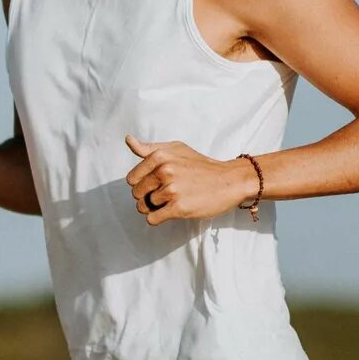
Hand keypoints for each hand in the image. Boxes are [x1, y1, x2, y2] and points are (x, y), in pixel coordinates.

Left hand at [123, 136, 253, 224]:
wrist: (229, 181)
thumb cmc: (200, 165)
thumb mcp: (176, 149)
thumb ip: (149, 148)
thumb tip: (128, 140)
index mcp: (160, 156)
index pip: (132, 178)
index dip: (141, 183)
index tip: (156, 183)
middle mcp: (164, 171)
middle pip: (136, 194)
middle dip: (146, 196)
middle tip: (165, 194)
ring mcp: (172, 190)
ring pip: (143, 207)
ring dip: (154, 208)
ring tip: (171, 201)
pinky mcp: (179, 208)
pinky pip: (153, 219)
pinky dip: (158, 218)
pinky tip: (170, 211)